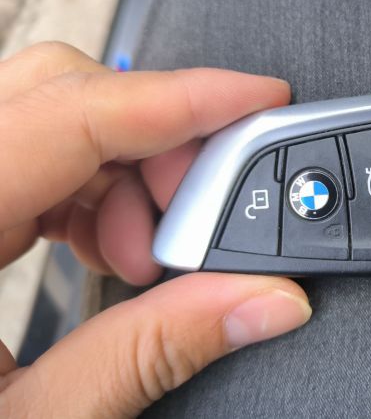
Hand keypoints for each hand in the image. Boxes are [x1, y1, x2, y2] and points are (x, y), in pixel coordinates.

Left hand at [0, 42, 311, 416]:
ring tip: (149, 259)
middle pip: (56, 96)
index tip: (251, 100)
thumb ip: (150, 352)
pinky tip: (109, 250)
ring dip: (127, 176)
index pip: (65, 115)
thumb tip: (260, 302)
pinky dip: (94, 191)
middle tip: (204, 220)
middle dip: (155, 147)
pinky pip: (33, 158)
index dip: (177, 99)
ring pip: (49, 120)